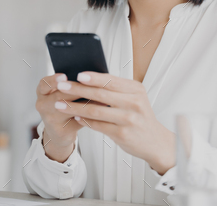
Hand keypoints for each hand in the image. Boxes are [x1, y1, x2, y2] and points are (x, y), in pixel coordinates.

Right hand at [35, 73, 100, 162]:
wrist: (59, 131)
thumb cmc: (64, 105)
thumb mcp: (61, 93)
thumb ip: (71, 84)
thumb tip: (90, 76)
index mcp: (42, 92)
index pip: (44, 83)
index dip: (54, 80)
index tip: (64, 76)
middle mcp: (42, 105)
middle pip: (58, 96)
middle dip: (75, 90)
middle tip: (90, 84)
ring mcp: (49, 119)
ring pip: (69, 108)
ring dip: (86, 101)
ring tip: (101, 95)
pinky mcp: (60, 131)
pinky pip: (77, 120)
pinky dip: (89, 113)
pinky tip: (100, 108)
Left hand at [54, 71, 175, 174]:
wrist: (155, 141)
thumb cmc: (140, 117)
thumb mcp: (134, 98)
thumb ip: (116, 89)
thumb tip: (88, 80)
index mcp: (135, 89)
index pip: (110, 80)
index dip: (92, 77)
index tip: (77, 74)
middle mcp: (133, 102)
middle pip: (100, 94)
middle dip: (77, 89)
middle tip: (62, 86)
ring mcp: (128, 119)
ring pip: (96, 110)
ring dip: (75, 107)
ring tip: (61, 104)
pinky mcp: (122, 134)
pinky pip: (98, 125)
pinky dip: (85, 121)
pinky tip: (76, 117)